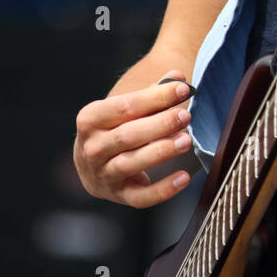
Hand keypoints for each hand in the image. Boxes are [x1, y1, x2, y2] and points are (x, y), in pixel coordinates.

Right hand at [73, 71, 193, 206]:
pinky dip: (163, 190)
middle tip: (185, 116)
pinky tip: (183, 178)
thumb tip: (178, 78)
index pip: (126, 106)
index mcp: (90, 118)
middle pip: (129, 135)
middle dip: (161, 124)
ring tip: (186, 140)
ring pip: (133, 163)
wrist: (92, 162)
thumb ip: (152, 92)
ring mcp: (103, 174)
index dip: (156, 97)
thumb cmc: (114, 126)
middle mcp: (92, 148)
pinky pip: (141, 197)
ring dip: (161, 151)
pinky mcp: (119, 195)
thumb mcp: (124, 107)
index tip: (182, 89)